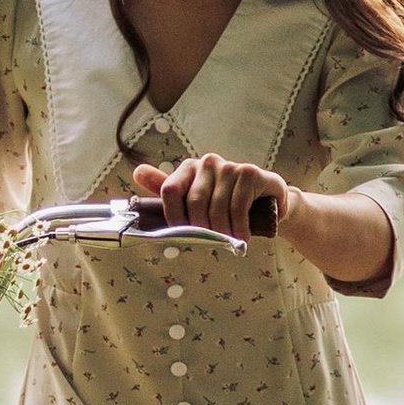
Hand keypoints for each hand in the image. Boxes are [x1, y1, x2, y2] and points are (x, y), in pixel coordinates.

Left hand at [134, 155, 286, 243]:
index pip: (169, 190)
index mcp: (188, 168)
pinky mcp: (250, 173)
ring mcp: (229, 166)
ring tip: (230, 240)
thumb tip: (136, 172)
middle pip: (194, 203)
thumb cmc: (226, 203)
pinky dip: (239, 227)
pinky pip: (238, 206)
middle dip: (202, 229)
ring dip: (223, 232)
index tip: (183, 234)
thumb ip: (170, 191)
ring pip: (217, 208)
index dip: (172, 216)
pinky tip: (243, 236)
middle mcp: (207, 162)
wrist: (267, 202)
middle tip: (213, 241)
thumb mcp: (196, 199)